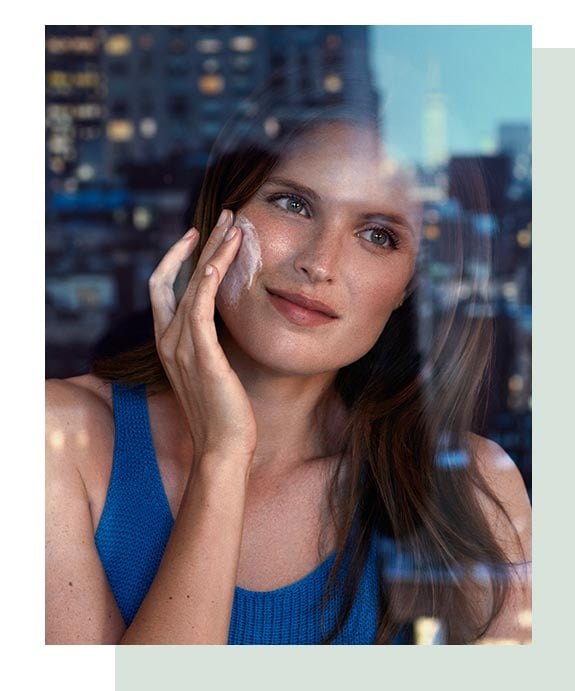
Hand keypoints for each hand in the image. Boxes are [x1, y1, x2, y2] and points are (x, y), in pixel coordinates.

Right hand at [149, 210, 256, 467]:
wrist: (223, 447)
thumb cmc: (222, 412)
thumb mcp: (209, 370)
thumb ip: (206, 344)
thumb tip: (219, 323)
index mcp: (168, 342)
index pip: (165, 287)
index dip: (180, 258)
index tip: (202, 236)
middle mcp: (168, 340)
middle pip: (175, 277)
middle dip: (200, 243)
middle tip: (226, 216)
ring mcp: (181, 347)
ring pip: (193, 285)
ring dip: (214, 252)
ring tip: (235, 226)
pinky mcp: (201, 355)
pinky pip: (200, 308)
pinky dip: (208, 280)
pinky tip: (219, 260)